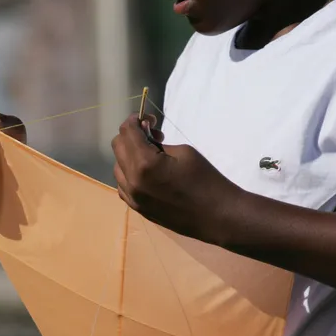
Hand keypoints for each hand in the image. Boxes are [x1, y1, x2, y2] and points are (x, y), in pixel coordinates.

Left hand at [111, 114, 231, 242]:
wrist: (216, 216)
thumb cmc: (206, 180)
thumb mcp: (183, 152)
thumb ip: (158, 143)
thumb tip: (145, 137)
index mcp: (144, 164)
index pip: (127, 132)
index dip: (135, 120)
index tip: (149, 119)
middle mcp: (132, 182)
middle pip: (118, 147)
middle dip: (131, 136)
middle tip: (153, 136)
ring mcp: (133, 198)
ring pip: (118, 167)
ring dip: (130, 156)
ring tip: (152, 157)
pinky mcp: (138, 209)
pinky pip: (124, 186)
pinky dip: (130, 174)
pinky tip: (148, 174)